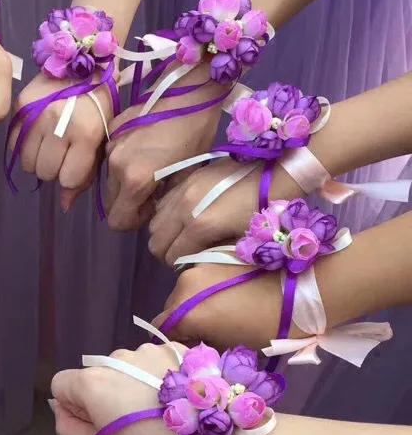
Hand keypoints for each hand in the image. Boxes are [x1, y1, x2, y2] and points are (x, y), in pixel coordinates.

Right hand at [8, 74, 112, 210]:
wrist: (85, 61)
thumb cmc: (100, 105)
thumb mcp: (101, 141)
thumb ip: (85, 175)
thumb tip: (64, 206)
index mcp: (86, 134)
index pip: (68, 179)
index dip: (71, 176)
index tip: (75, 163)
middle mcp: (60, 125)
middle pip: (46, 173)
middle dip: (54, 169)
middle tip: (61, 152)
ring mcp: (38, 115)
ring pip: (27, 163)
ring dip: (37, 160)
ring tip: (48, 144)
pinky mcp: (21, 106)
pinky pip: (13, 146)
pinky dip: (22, 148)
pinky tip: (35, 137)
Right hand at [51, 344, 181, 434]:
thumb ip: (68, 427)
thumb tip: (60, 409)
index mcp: (92, 381)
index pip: (61, 384)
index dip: (73, 406)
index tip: (97, 424)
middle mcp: (116, 357)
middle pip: (95, 374)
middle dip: (105, 394)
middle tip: (130, 422)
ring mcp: (147, 350)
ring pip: (125, 367)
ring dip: (132, 384)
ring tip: (156, 410)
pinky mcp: (174, 348)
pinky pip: (152, 362)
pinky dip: (157, 376)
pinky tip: (173, 398)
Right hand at [105, 71, 223, 231]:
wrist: (189, 88)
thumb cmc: (195, 131)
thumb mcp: (186, 174)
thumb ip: (162, 197)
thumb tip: (153, 207)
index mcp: (135, 180)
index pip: (118, 221)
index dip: (134, 221)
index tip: (151, 207)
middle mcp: (116, 165)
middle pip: (110, 203)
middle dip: (128, 204)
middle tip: (151, 191)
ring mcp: (110, 147)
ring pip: (109, 182)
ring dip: (125, 184)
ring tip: (149, 169)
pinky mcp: (111, 131)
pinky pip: (111, 159)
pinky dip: (123, 163)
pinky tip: (144, 150)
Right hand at [148, 158, 303, 264]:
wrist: (280, 169)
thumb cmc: (268, 211)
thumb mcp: (244, 241)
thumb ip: (214, 254)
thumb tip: (198, 261)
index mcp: (200, 226)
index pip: (171, 256)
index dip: (180, 265)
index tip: (192, 264)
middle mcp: (184, 207)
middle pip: (156, 241)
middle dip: (167, 251)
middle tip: (184, 252)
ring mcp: (183, 190)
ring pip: (155, 222)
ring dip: (165, 233)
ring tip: (182, 235)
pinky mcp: (188, 178)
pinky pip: (163, 203)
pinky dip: (167, 215)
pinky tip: (184, 216)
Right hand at [154, 264, 285, 348]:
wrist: (307, 288)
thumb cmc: (270, 327)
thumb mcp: (233, 347)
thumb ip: (205, 345)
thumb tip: (198, 344)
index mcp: (185, 311)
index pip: (161, 330)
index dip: (174, 342)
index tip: (192, 348)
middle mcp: (185, 283)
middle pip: (172, 307)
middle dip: (185, 320)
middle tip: (211, 331)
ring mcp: (202, 264)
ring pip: (189, 289)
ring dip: (198, 301)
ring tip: (226, 309)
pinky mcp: (219, 252)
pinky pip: (206, 275)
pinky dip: (212, 286)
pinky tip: (234, 291)